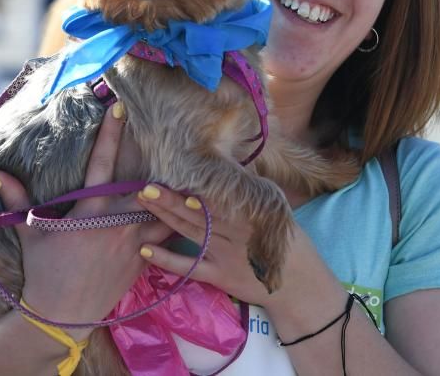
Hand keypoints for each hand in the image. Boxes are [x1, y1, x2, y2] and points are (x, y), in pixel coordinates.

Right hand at [0, 104, 171, 338]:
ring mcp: (135, 242)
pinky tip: (193, 211)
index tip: (120, 108)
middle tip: (174, 141)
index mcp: (90, 210)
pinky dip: (178, 223)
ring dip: (175, 196)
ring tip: (193, 176)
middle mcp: (118, 222)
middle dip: (160, 164)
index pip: (102, 163)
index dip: (111, 134)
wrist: (61, 316)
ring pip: (165, 211)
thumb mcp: (29, 233)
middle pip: (147, 185)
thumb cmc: (43, 272)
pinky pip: (169, 237)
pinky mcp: (144, 260)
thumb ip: (16, 200)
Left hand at [135, 186, 325, 308]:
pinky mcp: (218, 276)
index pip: (215, 194)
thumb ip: (251, 186)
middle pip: (196, 211)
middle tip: (144, 184)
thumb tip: (229, 156)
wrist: (299, 283)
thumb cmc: (288, 240)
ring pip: (189, 232)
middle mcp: (233, 232)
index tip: (170, 167)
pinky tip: (145, 250)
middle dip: (169, 198)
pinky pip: (189, 268)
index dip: (192, 182)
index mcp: (247, 212)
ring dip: (164, 217)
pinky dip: (167, 260)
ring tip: (140, 202)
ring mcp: (223, 255)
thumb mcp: (275, 207)